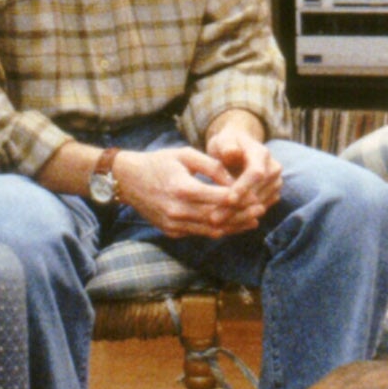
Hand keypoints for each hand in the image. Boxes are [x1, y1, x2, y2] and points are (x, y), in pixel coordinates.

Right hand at [116, 145, 252, 238]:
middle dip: (242, 215)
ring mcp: (173, 224)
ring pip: (211, 230)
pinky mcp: (171, 231)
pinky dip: (218, 230)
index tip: (257, 196)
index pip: (219, 198)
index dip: (241, 199)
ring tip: (252, 220)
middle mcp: (177, 210)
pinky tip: (233, 224)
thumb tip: (236, 181)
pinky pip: (200, 233)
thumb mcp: (186, 155)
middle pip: (218, 217)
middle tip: (260, 210)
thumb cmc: (158, 162)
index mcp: (182, 188)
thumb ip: (213, 166)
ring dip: (234, 226)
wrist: (127, 180)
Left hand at [205, 121, 282, 226]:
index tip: (228, 200)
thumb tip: (232, 153)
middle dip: (235, 207)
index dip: (243, 187)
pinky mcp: (272, 196)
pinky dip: (241, 218)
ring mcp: (275, 184)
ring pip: (258, 205)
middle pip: (257, 193)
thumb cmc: (227, 144)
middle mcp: (274, 169)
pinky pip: (257, 211)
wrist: (239, 148)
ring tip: (216, 222)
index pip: (256, 173)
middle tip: (213, 219)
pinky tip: (224, 223)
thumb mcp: (223, 140)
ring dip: (237, 216)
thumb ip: (226, 146)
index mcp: (262, 154)